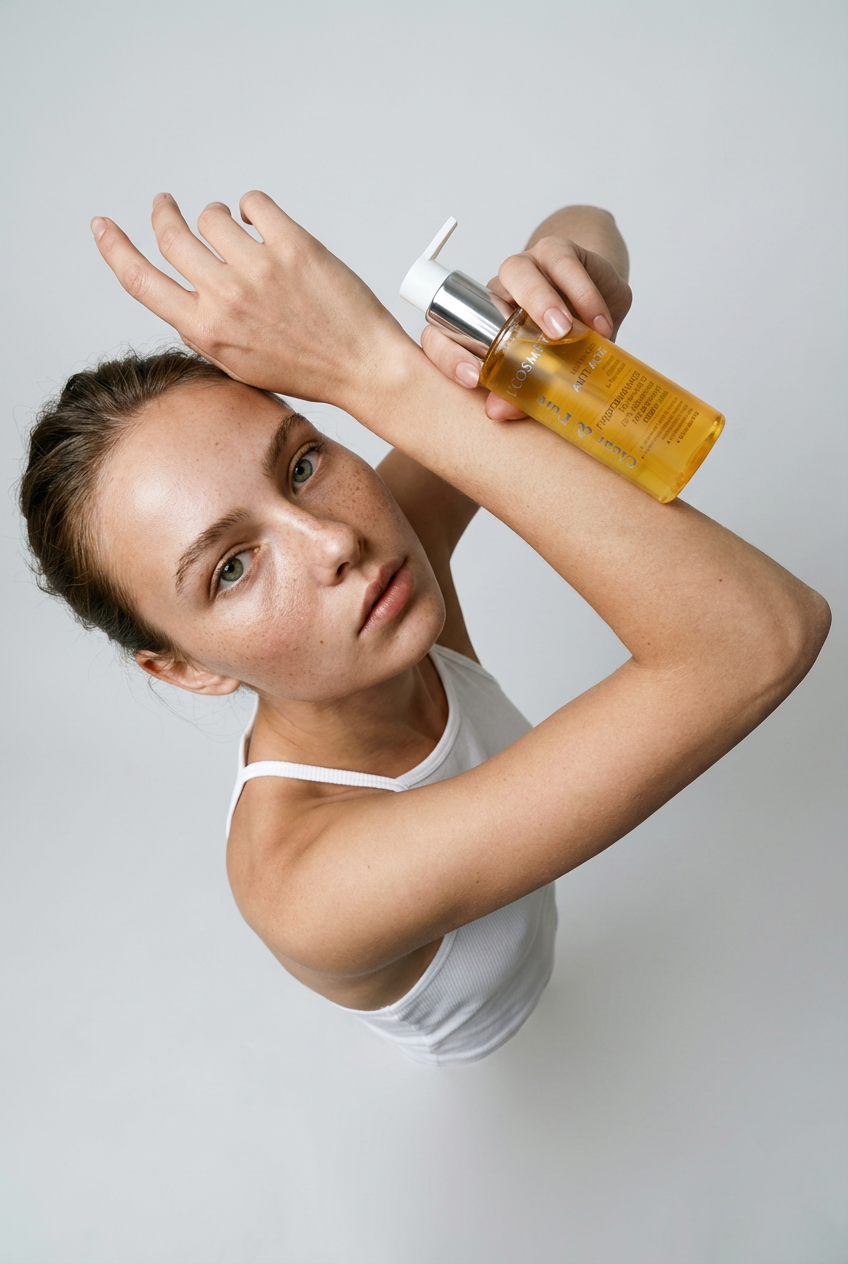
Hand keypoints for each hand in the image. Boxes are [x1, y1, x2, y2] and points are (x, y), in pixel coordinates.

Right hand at [90, 191, 405, 406]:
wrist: (363, 369)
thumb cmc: (306, 370)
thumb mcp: (240, 364)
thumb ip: (206, 329)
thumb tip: (182, 295)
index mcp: (207, 331)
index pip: (139, 282)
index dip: (114, 248)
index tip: (101, 224)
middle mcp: (226, 298)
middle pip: (171, 236)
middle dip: (165, 213)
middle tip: (168, 204)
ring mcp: (259, 269)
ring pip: (212, 215)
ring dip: (219, 216)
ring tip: (237, 229)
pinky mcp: (293, 246)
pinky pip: (255, 203)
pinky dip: (254, 207)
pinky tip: (264, 222)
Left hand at [420, 235, 632, 419]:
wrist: (603, 295)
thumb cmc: (567, 340)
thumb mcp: (548, 370)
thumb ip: (521, 393)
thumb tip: (497, 414)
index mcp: (483, 324)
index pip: (446, 333)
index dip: (448, 353)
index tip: (472, 379)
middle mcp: (499, 293)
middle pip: (483, 298)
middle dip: (499, 325)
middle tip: (522, 357)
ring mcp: (527, 267)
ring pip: (520, 272)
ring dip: (540, 301)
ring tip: (566, 332)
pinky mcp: (558, 252)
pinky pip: (564, 264)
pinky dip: (584, 295)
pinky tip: (599, 324)